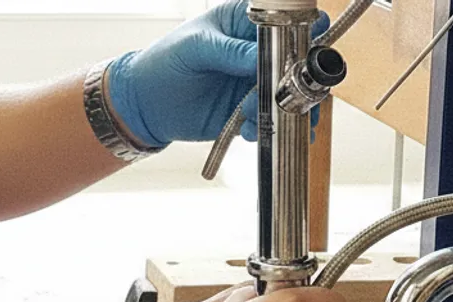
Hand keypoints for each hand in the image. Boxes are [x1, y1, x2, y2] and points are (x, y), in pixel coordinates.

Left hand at [105, 0, 329, 146]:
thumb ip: (230, 51)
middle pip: (296, 62)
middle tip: (284, 94)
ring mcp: (255, 83)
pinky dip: (269, 128)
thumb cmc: (163, 63)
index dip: (303, 32)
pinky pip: (272, 121)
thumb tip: (262, 57)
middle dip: (296, 81)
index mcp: (244, 23)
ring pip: (289, 95)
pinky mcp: (250, 111)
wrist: (145, 105)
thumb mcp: (195, 47)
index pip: (285, 21)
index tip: (307, 50)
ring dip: (283, 109)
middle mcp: (256, 53)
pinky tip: (250, 129)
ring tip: (257, 115)